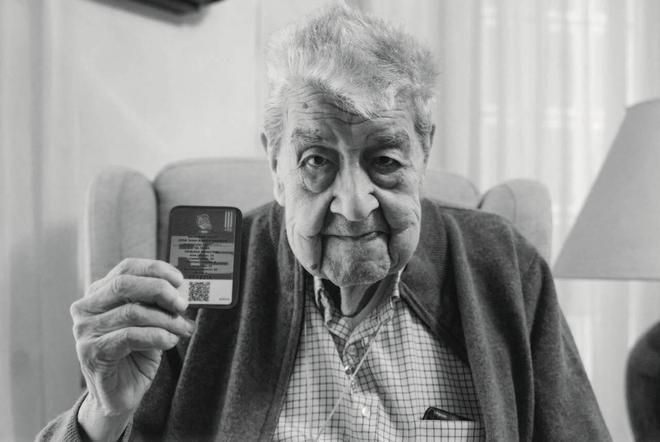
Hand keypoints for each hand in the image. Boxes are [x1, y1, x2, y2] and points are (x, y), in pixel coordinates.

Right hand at [70, 258, 192, 438]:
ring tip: (183, 329)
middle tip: (182, 304)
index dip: (155, 269)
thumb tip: (183, 289)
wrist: (120, 395)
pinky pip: (130, 336)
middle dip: (160, 290)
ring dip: (165, 319)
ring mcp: (85, 330)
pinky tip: (169, 341)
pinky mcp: (92, 352)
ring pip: (132, 312)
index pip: (126, 269)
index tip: (180, 279)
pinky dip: (157, 336)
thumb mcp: (150, 322)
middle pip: (125, 285)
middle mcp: (86, 308)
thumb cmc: (135, 354)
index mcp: (99, 293)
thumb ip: (158, 303)